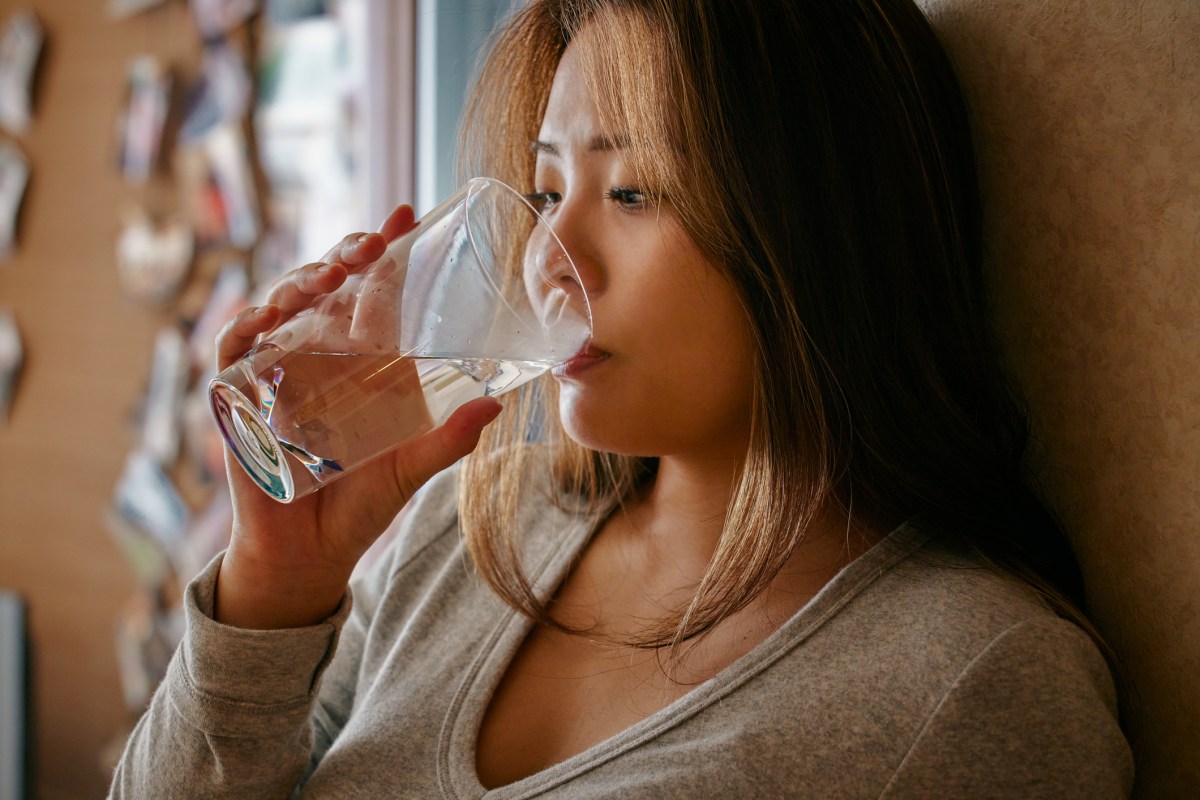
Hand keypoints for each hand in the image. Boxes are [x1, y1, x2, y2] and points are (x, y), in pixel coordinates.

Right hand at [213, 205, 501, 629]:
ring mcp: (274, 376)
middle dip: (341, 256)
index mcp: (358, 364)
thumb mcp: (410, 469)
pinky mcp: (238, 402)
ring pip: (278, 308)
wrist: (309, 557)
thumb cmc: (359, 509)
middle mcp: (315, 360)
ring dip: (297, 283)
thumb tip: (497, 405)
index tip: (406, 212)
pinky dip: (243, 329)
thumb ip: (448, 440)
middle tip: (368, 245)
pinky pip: (232, 353)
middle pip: (322, 289)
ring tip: (325, 277)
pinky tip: (265, 317)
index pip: (367, 293)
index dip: (382, 251)